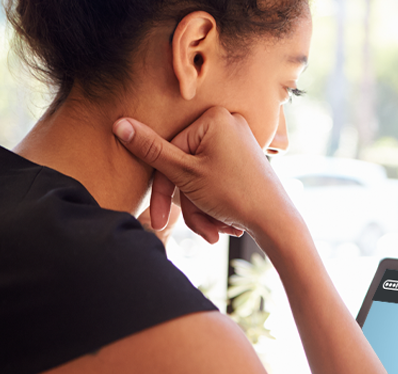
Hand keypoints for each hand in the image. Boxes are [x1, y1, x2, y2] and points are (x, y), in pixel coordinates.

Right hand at [113, 108, 294, 241]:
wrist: (277, 221)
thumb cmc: (234, 195)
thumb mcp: (186, 174)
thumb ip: (151, 150)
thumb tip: (119, 123)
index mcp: (212, 117)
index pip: (169, 152)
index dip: (164, 190)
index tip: (161, 220)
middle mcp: (227, 122)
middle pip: (186, 166)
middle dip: (191, 204)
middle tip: (203, 232)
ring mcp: (238, 140)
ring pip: (201, 177)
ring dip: (203, 209)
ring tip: (217, 232)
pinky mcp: (244, 158)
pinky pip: (217, 179)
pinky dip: (216, 203)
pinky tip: (227, 224)